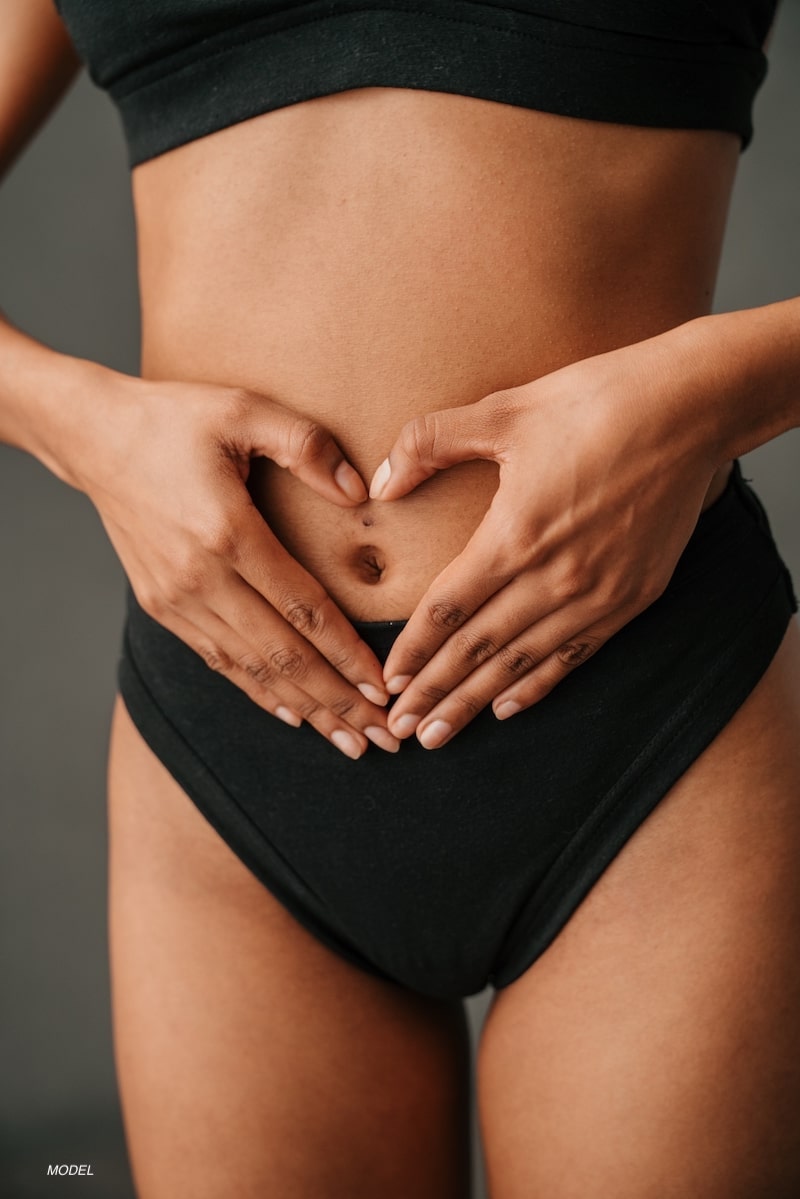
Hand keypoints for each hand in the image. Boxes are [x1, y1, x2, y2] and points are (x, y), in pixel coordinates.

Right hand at [71, 371, 399, 758]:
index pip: (303, 610)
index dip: (348, 655)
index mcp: (227, 532)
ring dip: (305, 710)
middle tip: (385, 737)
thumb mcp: (243, 408)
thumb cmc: (174, 419)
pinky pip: (220, 662)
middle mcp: (201, 578)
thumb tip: (359, 492)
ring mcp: (178, 599)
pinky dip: (259, 692)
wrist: (93, 438)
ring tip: (350, 742)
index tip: (386, 689)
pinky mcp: (163, 607)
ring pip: (252, 670)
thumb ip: (307, 446)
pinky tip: (293, 715)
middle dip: (338, 702)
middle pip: (283, 656)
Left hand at [367, 335, 719, 747]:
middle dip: (434, 693)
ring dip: (476, 701)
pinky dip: (539, 684)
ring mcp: (598, 593)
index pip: (449, 610)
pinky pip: (575, 655)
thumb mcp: (502, 410)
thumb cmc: (594, 402)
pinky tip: (510, 706)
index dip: (414, 650)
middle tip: (398, 730)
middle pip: (479, 649)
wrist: (691, 409)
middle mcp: (555, 577)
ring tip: (439, 736)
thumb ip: (430, 443)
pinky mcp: (633, 597)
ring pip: (523, 662)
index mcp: (515, 534)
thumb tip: (381, 481)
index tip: (387, 682)